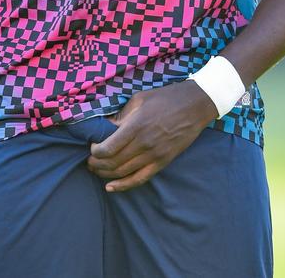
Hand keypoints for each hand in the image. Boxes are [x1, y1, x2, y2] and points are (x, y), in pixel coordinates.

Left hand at [87, 78, 217, 192]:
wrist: (195, 105)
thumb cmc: (165, 98)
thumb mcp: (139, 99)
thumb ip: (121, 116)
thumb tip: (104, 127)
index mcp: (136, 125)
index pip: (108, 148)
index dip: (95, 151)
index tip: (92, 147)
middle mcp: (144, 143)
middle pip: (113, 162)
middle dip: (96, 164)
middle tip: (89, 161)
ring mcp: (154, 155)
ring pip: (123, 172)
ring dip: (106, 174)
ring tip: (96, 170)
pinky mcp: (163, 162)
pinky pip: (140, 179)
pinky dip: (124, 185)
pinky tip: (111, 187)